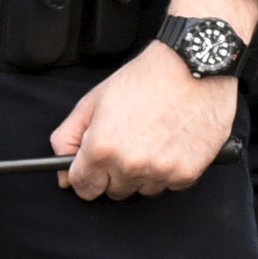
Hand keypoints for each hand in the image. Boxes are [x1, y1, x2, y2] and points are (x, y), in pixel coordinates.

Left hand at [51, 0, 257, 197]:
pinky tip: (172, 144)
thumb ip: (67, 138)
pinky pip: (170, 185)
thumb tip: (63, 174)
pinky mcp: (187, 174)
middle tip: (129, 144)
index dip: (87, 175)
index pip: (83, 187)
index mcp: (101, 148)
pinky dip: (170, 170)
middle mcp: (129, 165)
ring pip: (143, 190)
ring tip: (154, 140)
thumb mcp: (94, 101)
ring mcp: (160, 172)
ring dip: (145, 173)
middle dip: (116, 173)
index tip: (95, 168)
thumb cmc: (146, 79)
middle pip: (114, 191)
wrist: (194, 67)